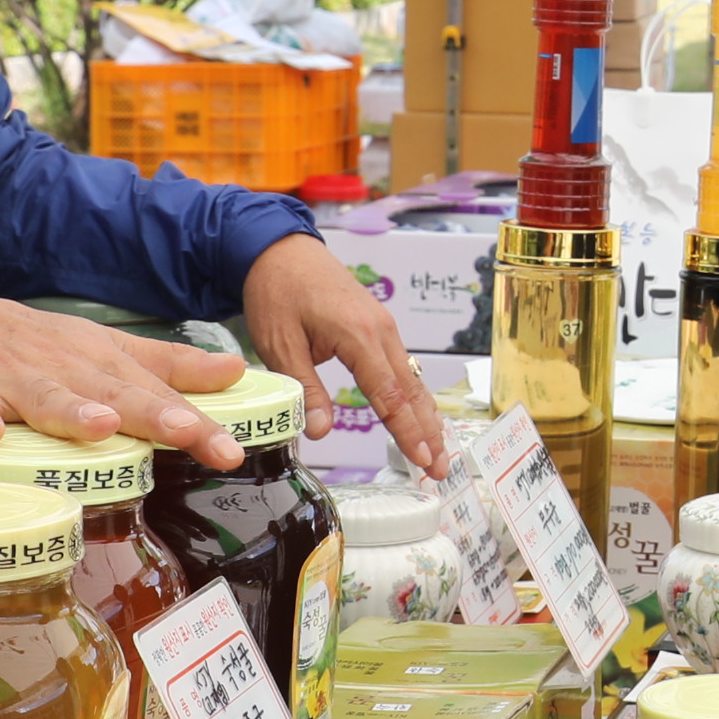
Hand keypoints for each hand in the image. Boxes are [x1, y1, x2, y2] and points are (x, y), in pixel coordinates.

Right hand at [0, 290, 246, 459]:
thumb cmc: (37, 344)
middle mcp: (67, 370)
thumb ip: (170, 365)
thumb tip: (235, 370)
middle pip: (113, 396)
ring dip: (72, 412)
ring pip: (47, 398)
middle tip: (187, 433)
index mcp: (104, 364)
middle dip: (152, 414)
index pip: (158, 396)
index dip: (197, 423)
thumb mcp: (107, 349)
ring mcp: (14, 379)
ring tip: (100, 426)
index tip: (231, 450)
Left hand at [239, 231, 450, 475]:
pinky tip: (421, 417)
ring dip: (426, 418)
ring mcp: (384, 327)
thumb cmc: (278, 290)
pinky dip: (414, 398)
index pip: (389, 394)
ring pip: (412, 380)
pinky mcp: (378, 327)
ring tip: (439, 453)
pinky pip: (403, 368)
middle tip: (440, 471)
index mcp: (360, 335)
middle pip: (411, 391)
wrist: (280, 247)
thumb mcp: (280, 343)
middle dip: (428, 433)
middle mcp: (382, 331)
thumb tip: (321, 431)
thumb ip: (305, 389)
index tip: (422, 461)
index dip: (406, 431)